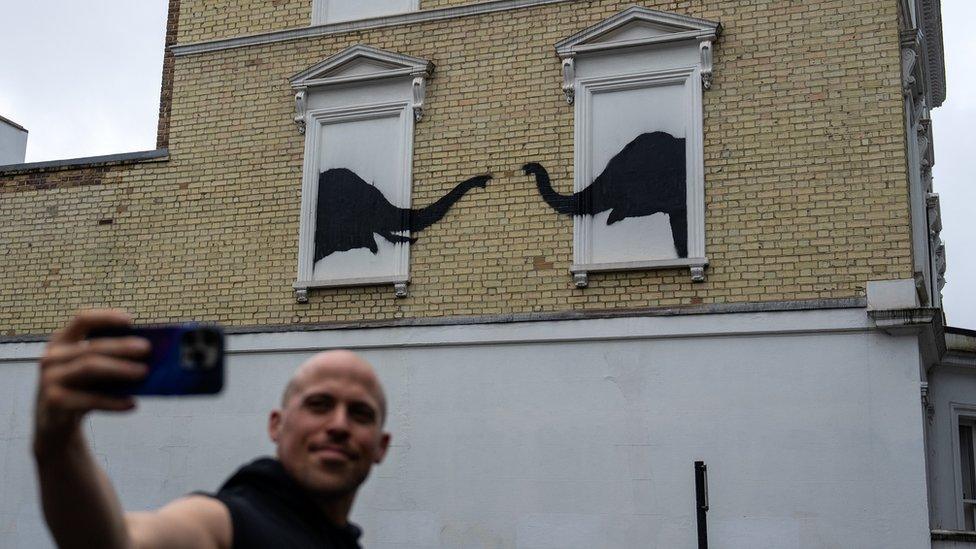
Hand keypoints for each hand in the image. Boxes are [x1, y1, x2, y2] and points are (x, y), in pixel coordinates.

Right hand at [34, 310, 149, 456]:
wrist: (56, 423)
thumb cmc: (81, 389)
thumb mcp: (93, 370)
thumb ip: (112, 359)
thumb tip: (149, 354)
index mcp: (63, 341)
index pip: (82, 320)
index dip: (106, 317)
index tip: (131, 321)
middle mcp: (52, 357)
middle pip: (92, 347)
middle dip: (122, 347)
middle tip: (148, 349)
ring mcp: (50, 379)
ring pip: (89, 367)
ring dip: (120, 369)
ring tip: (144, 372)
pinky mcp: (54, 402)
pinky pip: (89, 399)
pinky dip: (113, 402)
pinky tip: (132, 403)